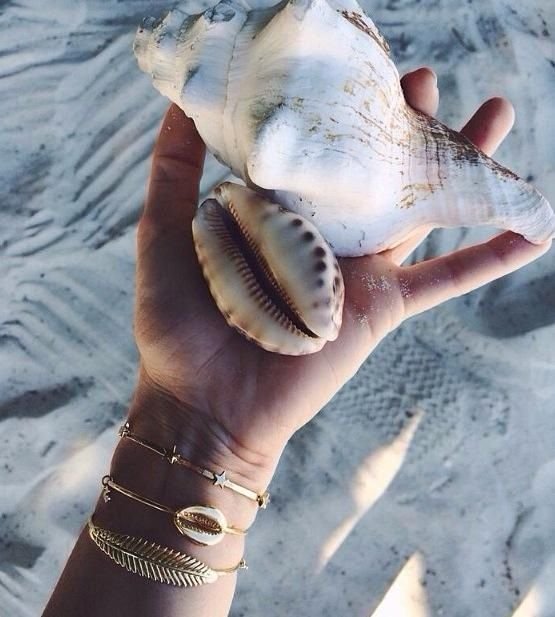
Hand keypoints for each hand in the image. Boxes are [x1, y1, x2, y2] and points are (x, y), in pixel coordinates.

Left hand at [132, 68, 550, 487]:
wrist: (205, 404)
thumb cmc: (177, 326)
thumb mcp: (166, 235)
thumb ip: (173, 173)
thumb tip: (180, 108)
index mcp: (277, 218)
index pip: (319, 155)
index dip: (340, 114)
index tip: (358, 71)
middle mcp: (324, 239)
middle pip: (376, 174)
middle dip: (405, 128)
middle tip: (428, 80)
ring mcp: (358, 273)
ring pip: (421, 211)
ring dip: (461, 168)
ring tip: (495, 116)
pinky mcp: (381, 309)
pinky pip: (446, 280)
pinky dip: (488, 258)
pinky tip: (532, 231)